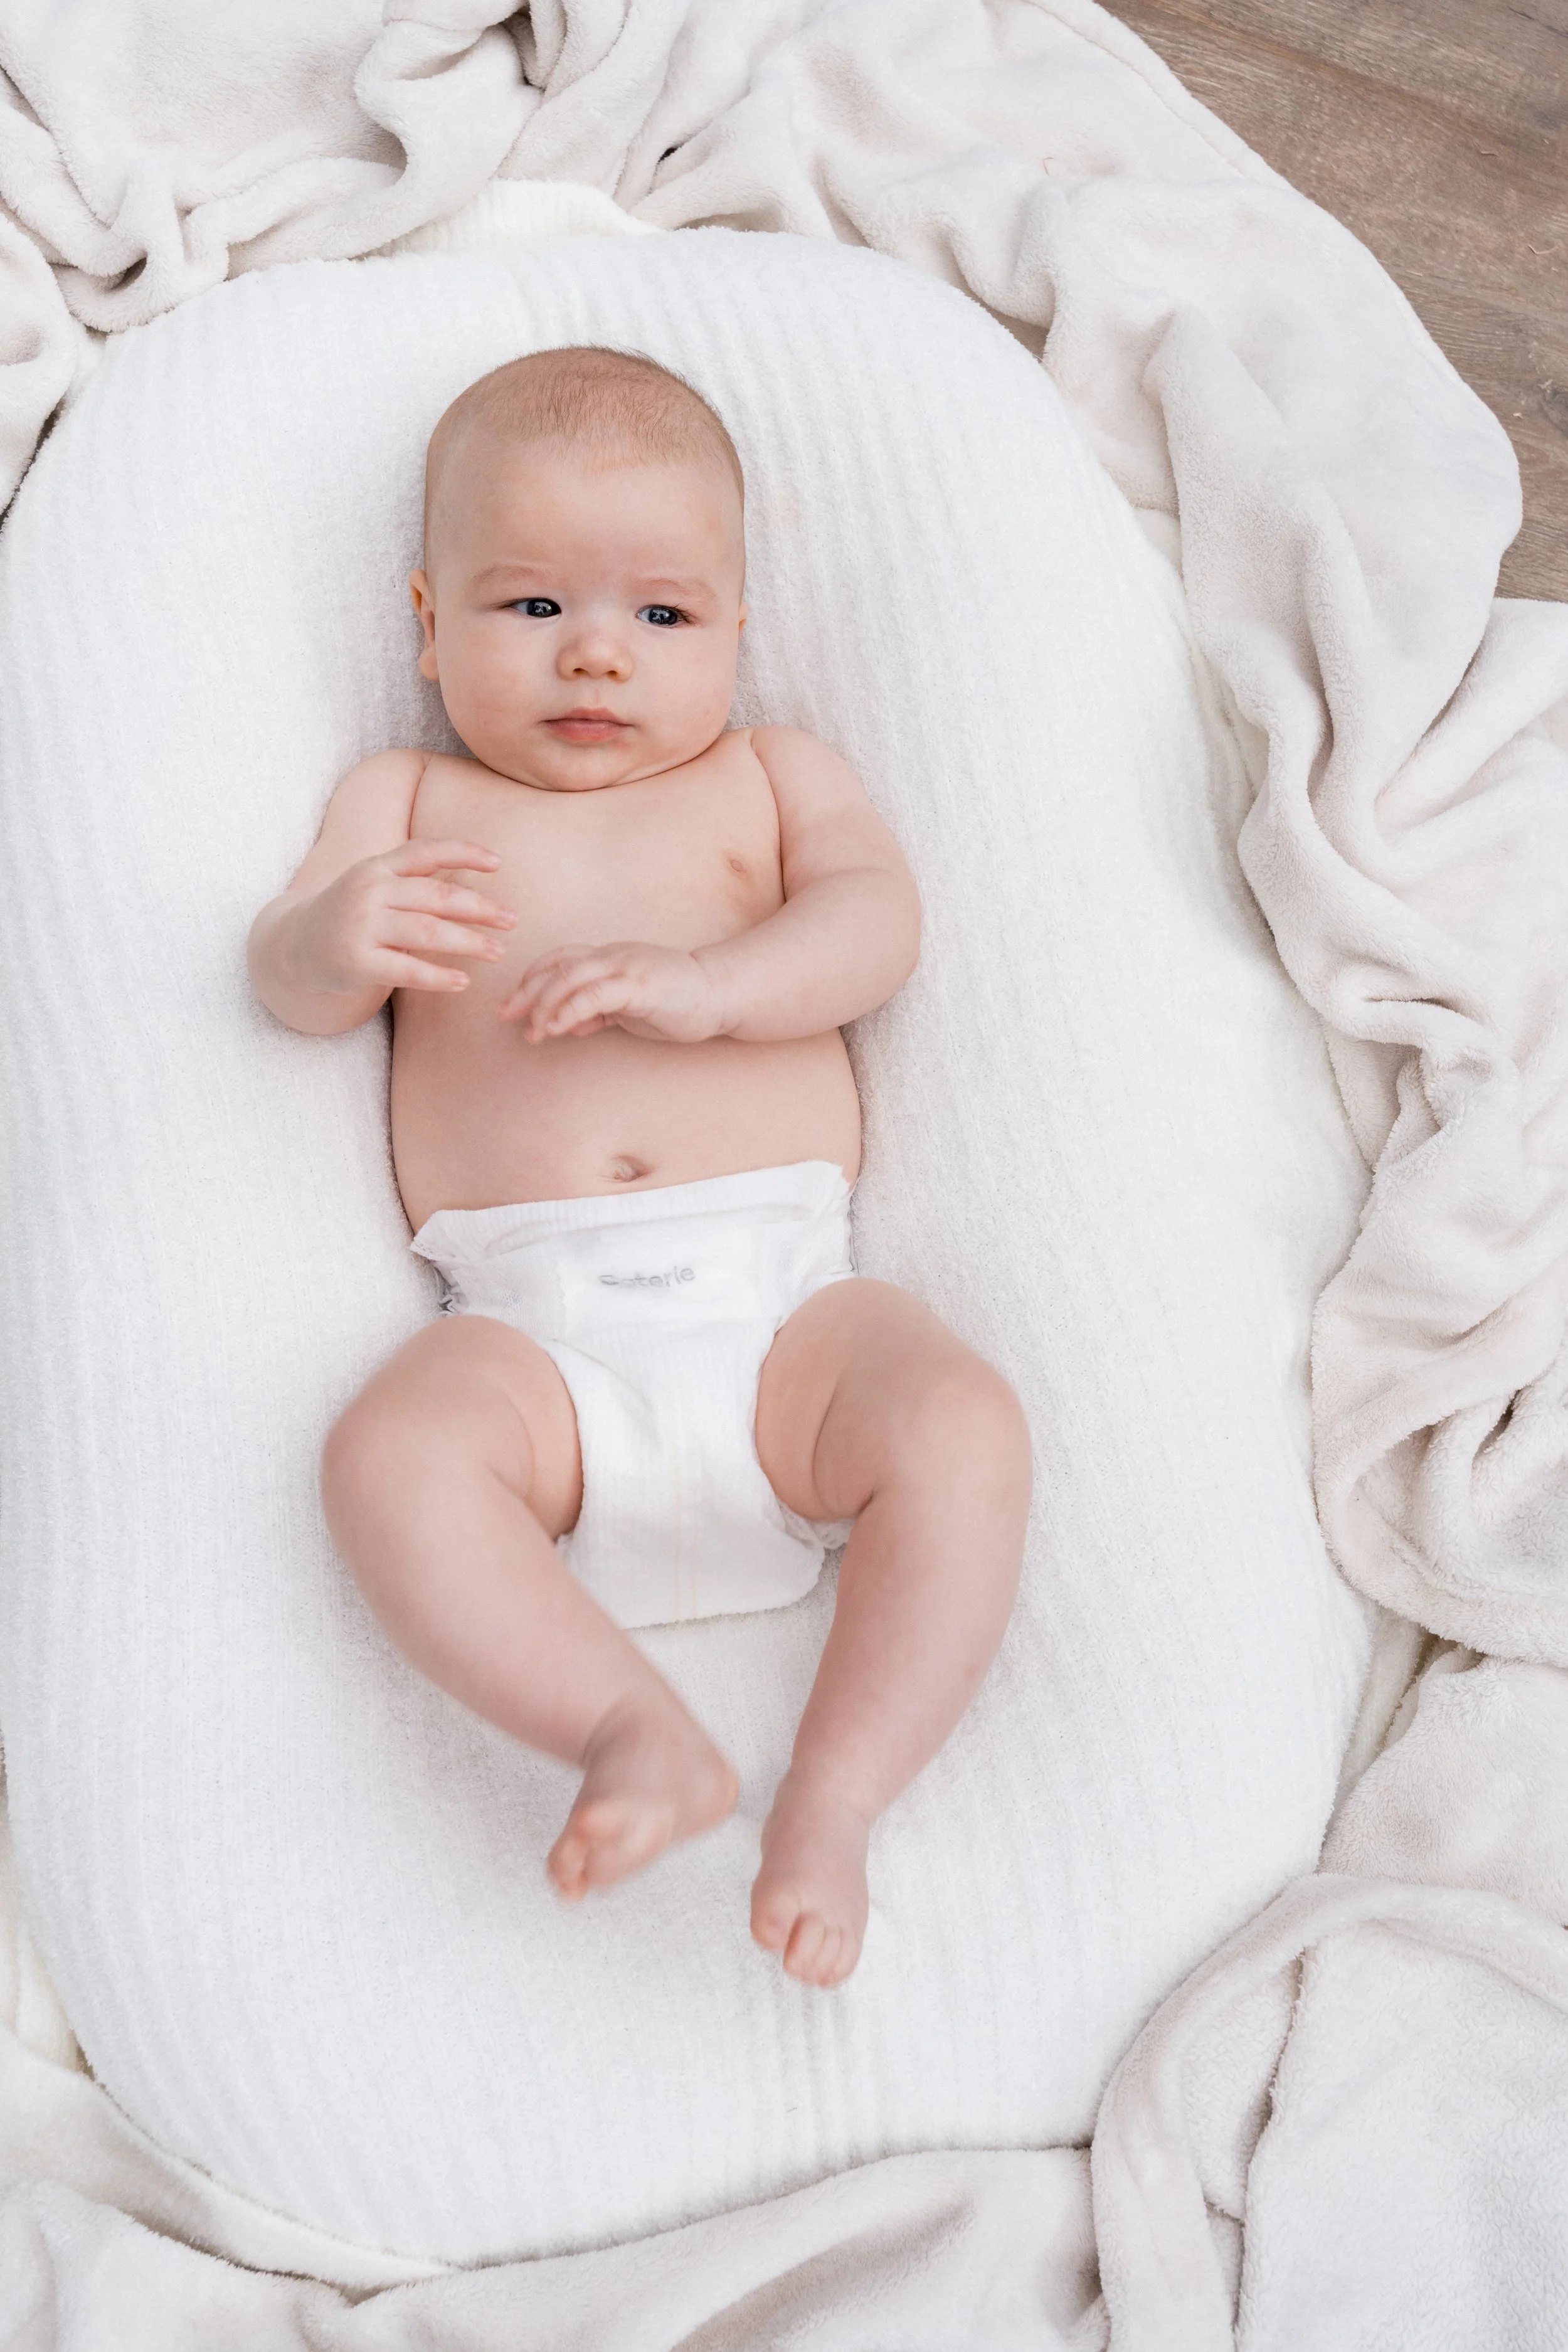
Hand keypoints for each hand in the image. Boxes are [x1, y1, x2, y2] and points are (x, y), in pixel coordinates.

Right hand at [287, 840, 513, 994]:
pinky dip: (438, 976)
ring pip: (426, 932)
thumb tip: (476, 890)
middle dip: (480, 908)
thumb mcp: (374, 886)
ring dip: (468, 942)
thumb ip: (414, 883)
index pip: (425, 852)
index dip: (463, 853)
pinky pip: (406, 969)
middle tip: (512, 920)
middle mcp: (369, 891)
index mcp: (377, 867)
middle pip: (435, 896)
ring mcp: (361, 926)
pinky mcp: (357, 961)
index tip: (499, 864)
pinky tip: (464, 981)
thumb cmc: (351, 915)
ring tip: (498, 951)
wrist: (294, 946)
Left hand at [499, 942, 728, 1042]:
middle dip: (525, 992)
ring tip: (532, 1031)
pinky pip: (596, 995)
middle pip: (557, 966)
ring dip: (544, 1004)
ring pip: (570, 978)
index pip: (559, 959)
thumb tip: (569, 1025)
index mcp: (609, 957)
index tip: (513, 1004)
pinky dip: (571, 1009)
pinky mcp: (639, 986)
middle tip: (503, 1016)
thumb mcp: (629, 1007)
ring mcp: (625, 968)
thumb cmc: (677, 1001)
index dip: (531, 979)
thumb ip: (599, 1012)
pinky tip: (558, 1028)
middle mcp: (612, 956)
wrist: (719, 994)